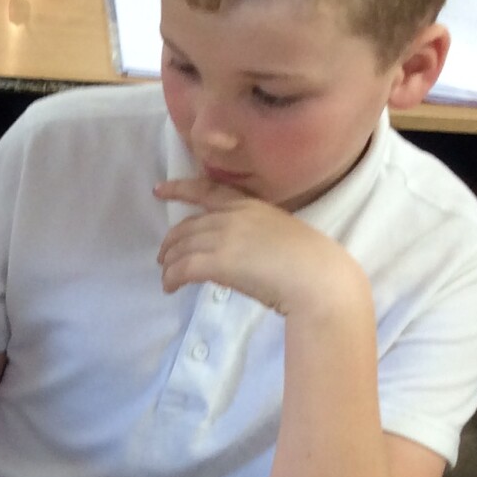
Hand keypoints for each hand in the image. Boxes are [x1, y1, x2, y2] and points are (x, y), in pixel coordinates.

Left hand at [153, 178, 361, 316]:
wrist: (317, 278)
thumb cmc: (308, 262)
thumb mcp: (278, 233)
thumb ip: (253, 234)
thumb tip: (237, 251)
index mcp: (250, 204)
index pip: (207, 190)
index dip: (179, 189)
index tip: (159, 190)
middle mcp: (233, 216)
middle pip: (187, 226)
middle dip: (171, 242)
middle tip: (164, 257)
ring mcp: (225, 237)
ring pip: (181, 247)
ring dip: (169, 264)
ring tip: (166, 277)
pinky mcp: (218, 262)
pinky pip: (183, 268)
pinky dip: (172, 278)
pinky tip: (170, 287)